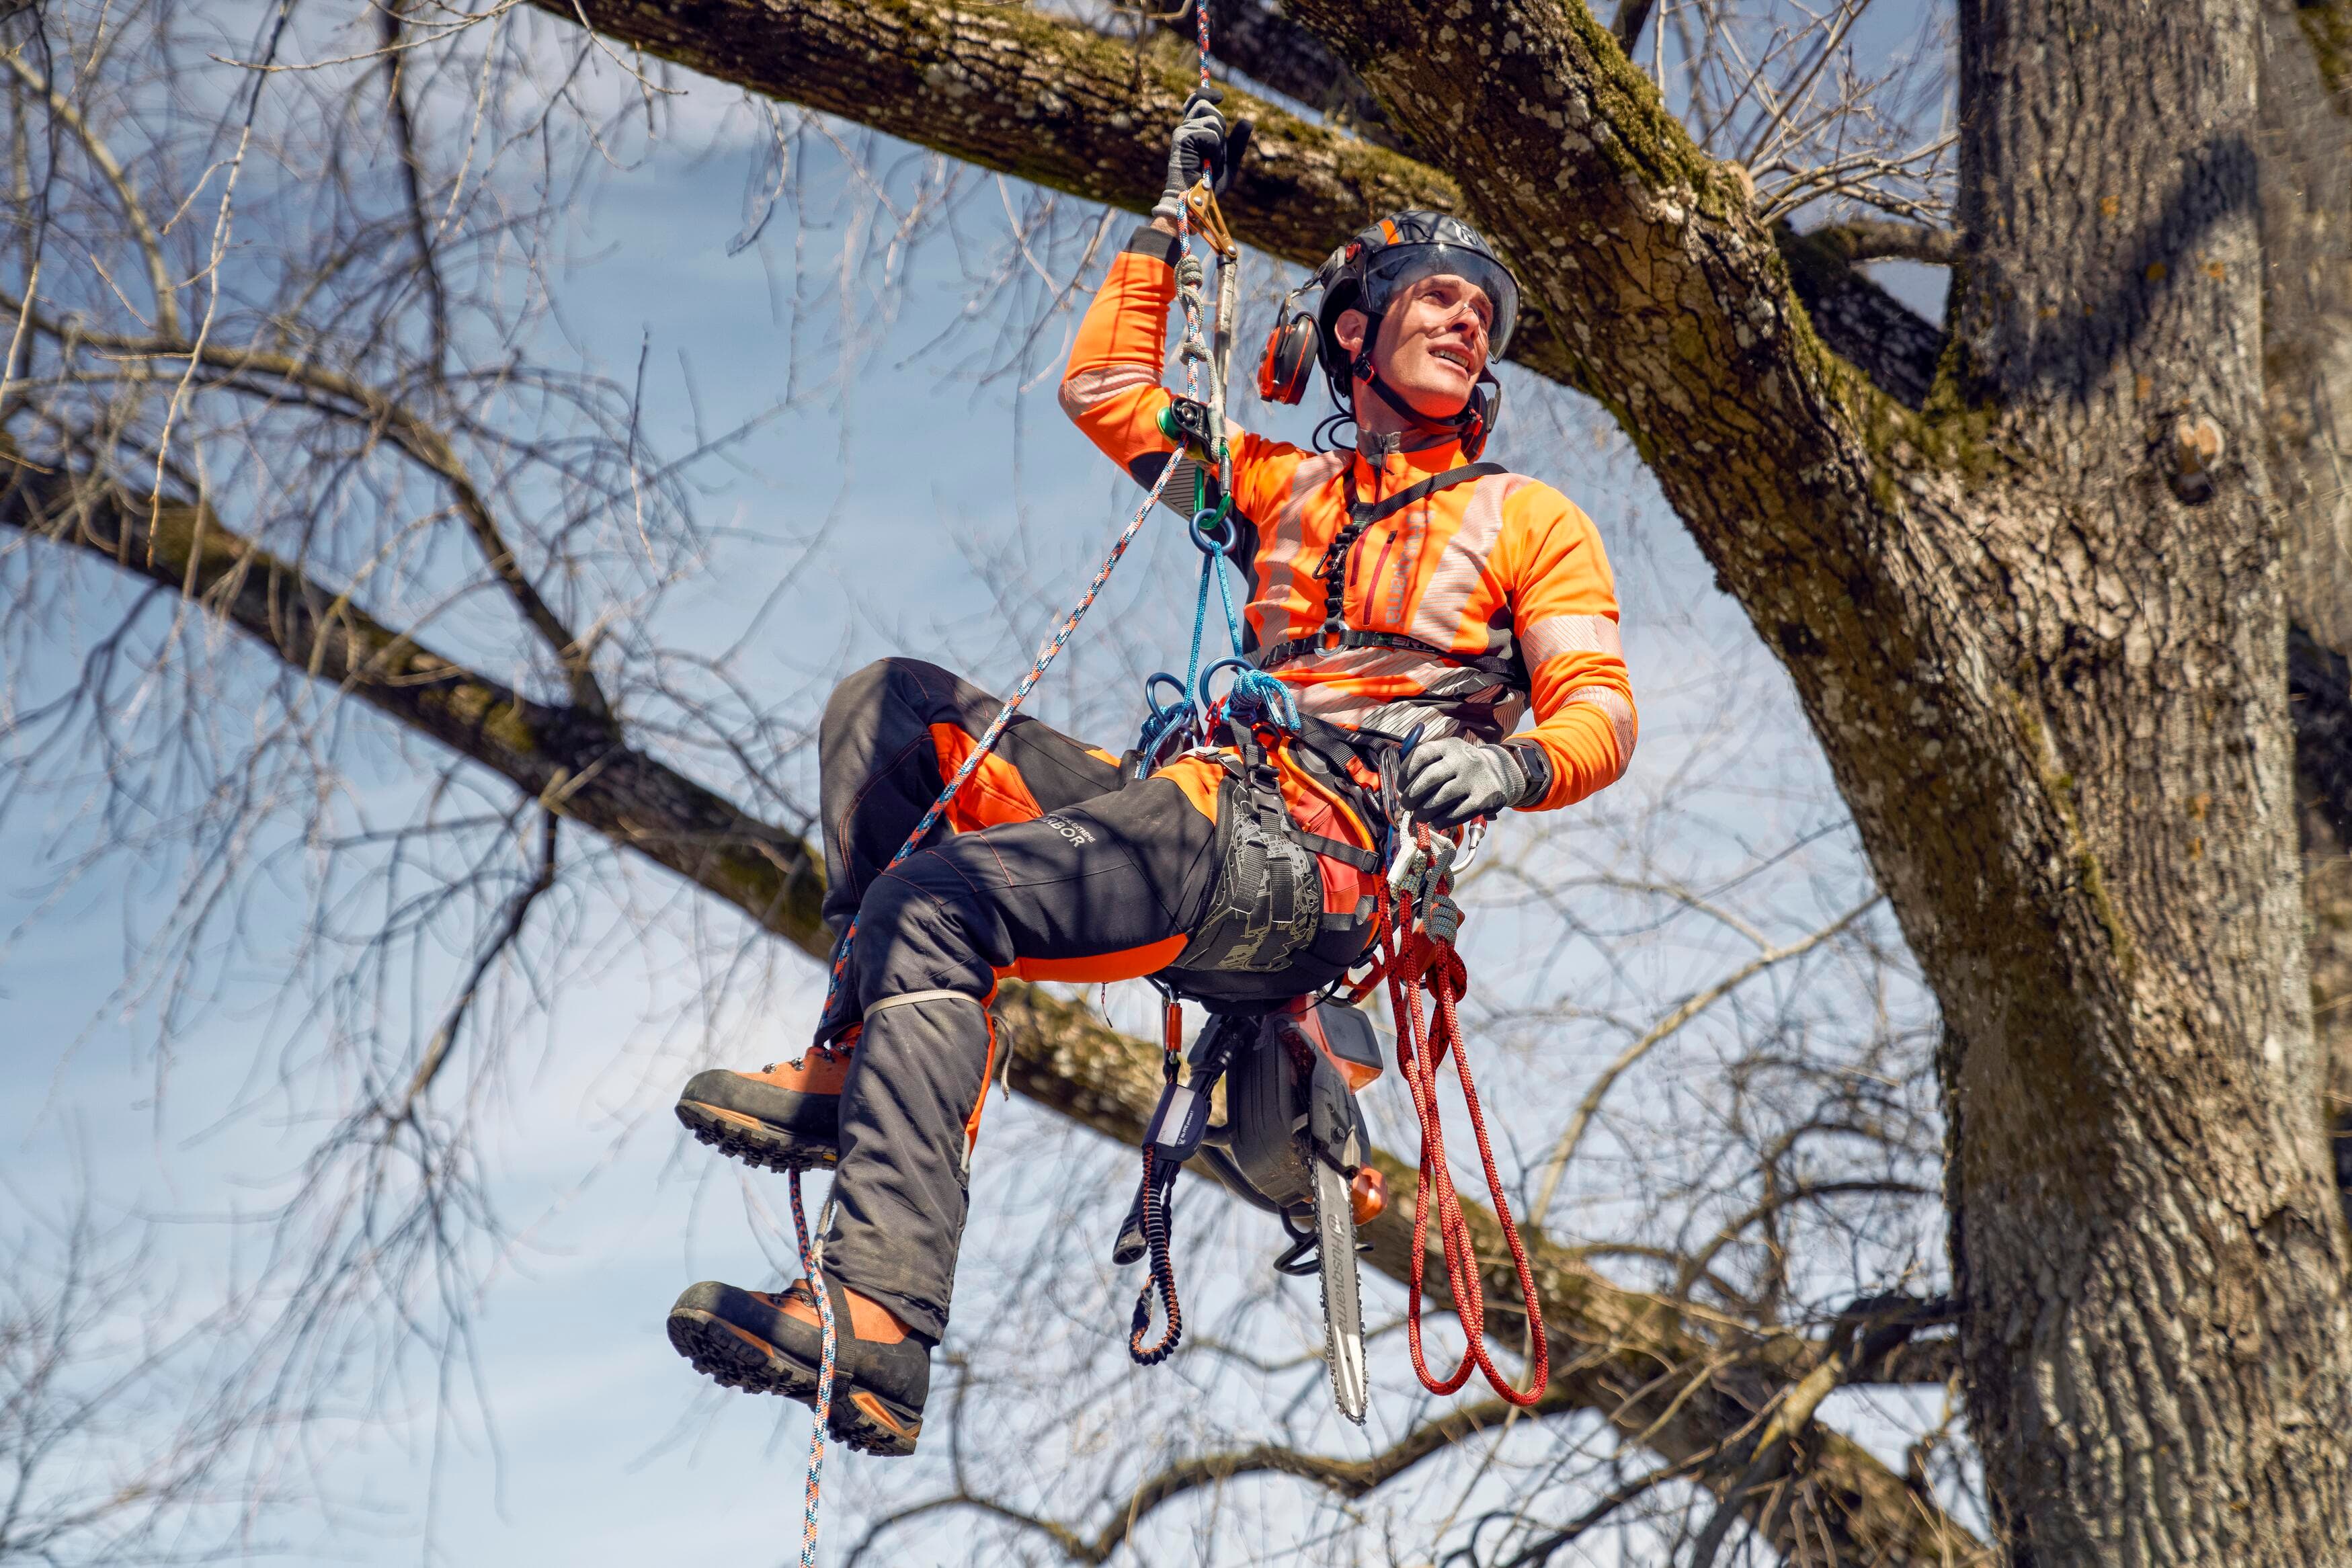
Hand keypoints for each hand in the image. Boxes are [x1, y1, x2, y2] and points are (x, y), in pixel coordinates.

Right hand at [1153, 86, 1227, 222]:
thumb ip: (1237, 143)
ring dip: (1218, 139)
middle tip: (1215, 149)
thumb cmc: (1209, 186)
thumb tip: (1248, 121)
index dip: (1207, 93)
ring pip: (1210, 117)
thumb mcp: (1229, 162)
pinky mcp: (1182, 138)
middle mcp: (1186, 128)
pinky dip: (1214, 149)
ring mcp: (1182, 132)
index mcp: (1194, 131)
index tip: (1220, 97)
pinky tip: (1207, 162)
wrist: (1196, 201)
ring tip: (1210, 158)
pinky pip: (1210, 133)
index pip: (1196, 101)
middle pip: (1205, 104)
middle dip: (1219, 123)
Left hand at [1397, 738, 1529, 828]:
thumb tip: (1401, 791)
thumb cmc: (1461, 769)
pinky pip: (1457, 813)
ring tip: (1420, 816)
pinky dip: (1442, 820)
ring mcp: (1475, 778)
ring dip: (1424, 811)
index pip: (1420, 755)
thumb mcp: (1446, 756)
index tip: (1400, 788)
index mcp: (1449, 746)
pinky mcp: (1485, 798)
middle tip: (1407, 805)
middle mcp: (1463, 758)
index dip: (1405, 774)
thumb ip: (1425, 766)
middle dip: (1412, 796)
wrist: (1499, 773)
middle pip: (1429, 778)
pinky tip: (1436, 822)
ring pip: (1442, 798)